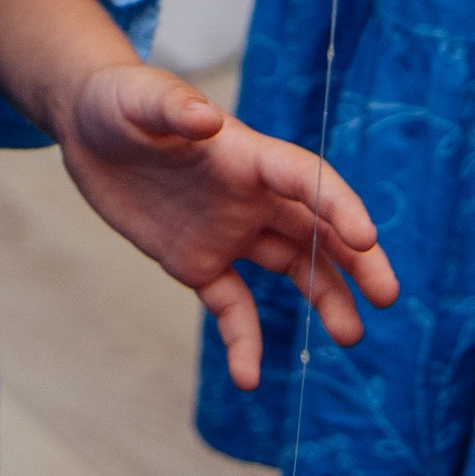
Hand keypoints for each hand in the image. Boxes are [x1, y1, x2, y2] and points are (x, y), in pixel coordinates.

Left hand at [57, 60, 396, 385]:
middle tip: (387, 294)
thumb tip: (207, 120)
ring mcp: (228, 230)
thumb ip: (172, 107)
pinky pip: (233, 306)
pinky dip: (245, 340)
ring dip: (324, 299)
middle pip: (315, 228)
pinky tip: (248, 377)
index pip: (305, 178)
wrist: (87, 126)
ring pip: (292, 267)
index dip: (338, 204)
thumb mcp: (138, 98)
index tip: (367, 237)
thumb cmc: (118, 99)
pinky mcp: (198, 261)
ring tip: (350, 336)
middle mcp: (247, 195)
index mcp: (244, 154)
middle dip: (354, 259)